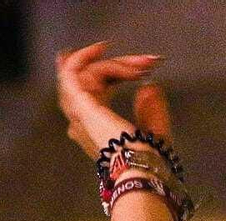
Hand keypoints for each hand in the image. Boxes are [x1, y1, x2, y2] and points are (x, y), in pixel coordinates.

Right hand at [55, 43, 169, 158]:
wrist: (143, 168)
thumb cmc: (150, 160)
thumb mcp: (154, 130)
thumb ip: (152, 109)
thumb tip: (149, 86)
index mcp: (95, 131)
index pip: (92, 93)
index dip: (107, 72)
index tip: (134, 61)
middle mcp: (82, 123)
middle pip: (89, 82)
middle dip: (117, 66)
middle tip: (148, 62)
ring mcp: (79, 115)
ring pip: (84, 75)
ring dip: (111, 64)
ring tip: (136, 61)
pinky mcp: (81, 107)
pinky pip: (71, 74)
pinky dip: (83, 57)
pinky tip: (101, 47)